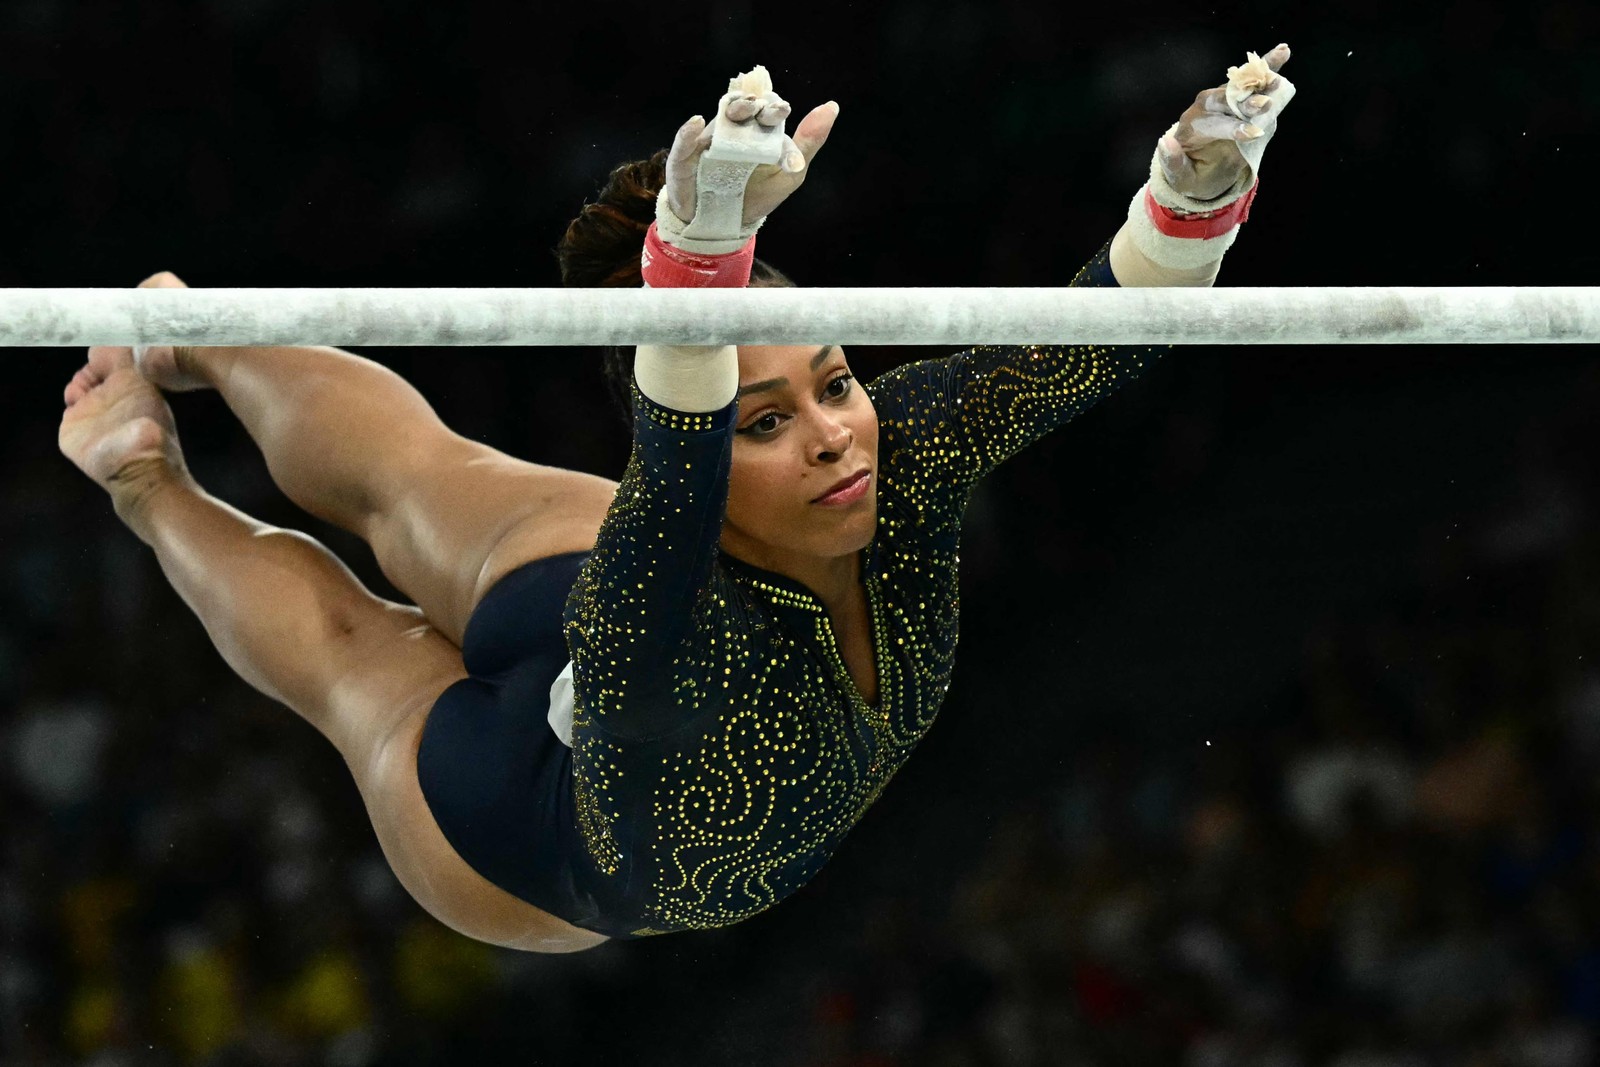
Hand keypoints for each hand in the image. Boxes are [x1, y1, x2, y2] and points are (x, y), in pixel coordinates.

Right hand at [665, 68, 838, 228]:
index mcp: (759, 129)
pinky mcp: (685, 157)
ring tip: (742, 105)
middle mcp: (733, 129)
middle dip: (752, 105)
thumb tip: (832, 106)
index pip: (767, 110)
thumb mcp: (790, 173)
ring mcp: (709, 141)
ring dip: (729, 109)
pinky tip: (696, 122)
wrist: (725, 226)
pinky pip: (683, 142)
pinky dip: (687, 132)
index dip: (774, 108)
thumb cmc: (758, 196)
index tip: (783, 112)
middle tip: (760, 107)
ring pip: (717, 120)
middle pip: (742, 109)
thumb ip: (809, 142)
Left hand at [1159, 43, 1291, 201]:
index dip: (1231, 127)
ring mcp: (1222, 97)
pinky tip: (1283, 51)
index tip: (1252, 133)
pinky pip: (1252, 77)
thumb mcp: (1179, 176)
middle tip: (1264, 105)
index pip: (1211, 123)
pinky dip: (1267, 65)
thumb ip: (1172, 162)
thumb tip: (1164, 142)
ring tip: (1276, 79)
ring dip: (1259, 80)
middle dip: (1245, 102)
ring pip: (1240, 84)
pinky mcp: (1237, 94)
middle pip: (1225, 99)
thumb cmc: (1192, 173)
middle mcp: (1205, 106)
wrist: (1201, 166)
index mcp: (1190, 125)